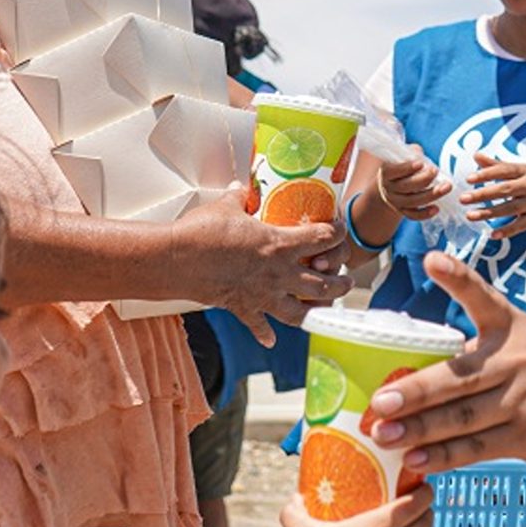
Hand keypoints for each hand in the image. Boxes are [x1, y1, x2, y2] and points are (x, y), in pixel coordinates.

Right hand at [172, 189, 353, 345]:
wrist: (177, 261)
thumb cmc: (202, 232)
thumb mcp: (225, 206)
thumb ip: (239, 197)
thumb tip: (241, 188)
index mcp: (278, 244)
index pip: (322, 238)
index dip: (337, 233)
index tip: (339, 229)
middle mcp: (277, 273)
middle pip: (322, 283)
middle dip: (340, 283)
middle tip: (348, 281)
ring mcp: (262, 294)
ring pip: (301, 311)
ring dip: (316, 310)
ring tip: (326, 307)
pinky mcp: (243, 308)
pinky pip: (259, 325)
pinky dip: (266, 333)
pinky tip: (271, 339)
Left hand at [368, 252, 525, 471]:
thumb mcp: (517, 334)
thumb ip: (473, 346)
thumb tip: (412, 365)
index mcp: (509, 327)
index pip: (482, 298)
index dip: (457, 278)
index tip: (433, 260)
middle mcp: (514, 361)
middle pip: (459, 378)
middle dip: (415, 392)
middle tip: (378, 404)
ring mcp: (521, 402)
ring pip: (463, 419)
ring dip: (421, 431)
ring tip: (384, 437)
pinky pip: (478, 448)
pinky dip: (445, 457)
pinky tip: (417, 462)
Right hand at [375, 146, 448, 220]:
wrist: (392, 183)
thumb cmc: (403, 165)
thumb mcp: (404, 155)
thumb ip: (412, 153)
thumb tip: (421, 156)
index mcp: (386, 173)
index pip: (394, 171)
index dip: (407, 168)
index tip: (421, 163)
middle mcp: (388, 189)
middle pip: (406, 187)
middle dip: (423, 179)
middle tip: (436, 171)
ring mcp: (395, 202)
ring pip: (412, 202)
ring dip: (431, 195)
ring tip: (446, 187)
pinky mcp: (403, 211)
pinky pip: (413, 215)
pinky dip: (425, 214)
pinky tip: (437, 208)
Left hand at [457, 154, 525, 237]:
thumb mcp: (523, 169)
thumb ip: (497, 164)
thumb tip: (475, 155)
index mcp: (525, 171)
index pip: (504, 170)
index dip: (486, 174)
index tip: (469, 178)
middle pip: (504, 190)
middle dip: (483, 194)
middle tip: (463, 198)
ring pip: (509, 209)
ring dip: (489, 213)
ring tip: (470, 216)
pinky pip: (520, 226)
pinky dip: (507, 231)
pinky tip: (492, 234)